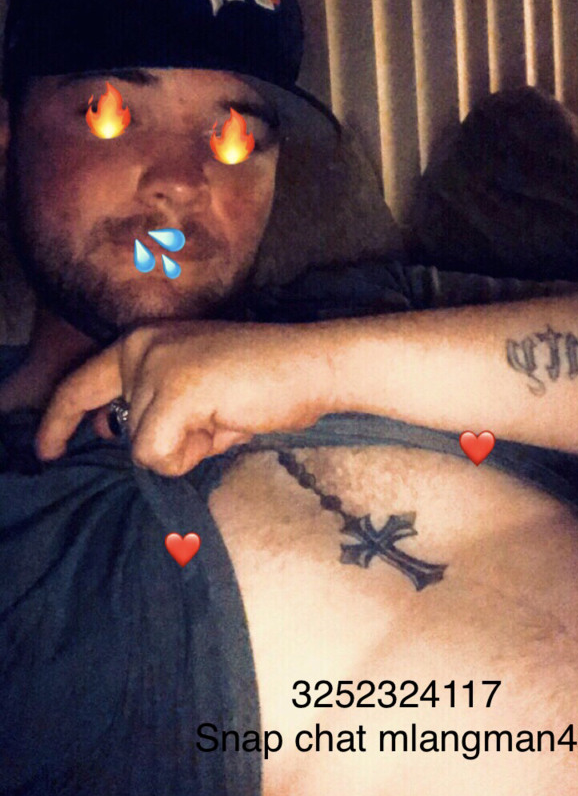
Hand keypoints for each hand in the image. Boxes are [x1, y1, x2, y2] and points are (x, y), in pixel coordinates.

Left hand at [34, 320, 335, 475]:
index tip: (47, 450)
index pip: (82, 383)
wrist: (312, 363)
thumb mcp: (197, 391)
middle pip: (122, 430)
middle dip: (170, 442)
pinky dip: (193, 453)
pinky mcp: (173, 391)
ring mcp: (155, 368)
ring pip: (143, 449)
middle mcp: (140, 348)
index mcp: (144, 341)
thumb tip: (126, 439)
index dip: (58, 420)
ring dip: (190, 447)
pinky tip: (225, 422)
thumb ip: (157, 408)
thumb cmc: (264, 381)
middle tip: (213, 420)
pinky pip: (158, 454)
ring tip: (228, 416)